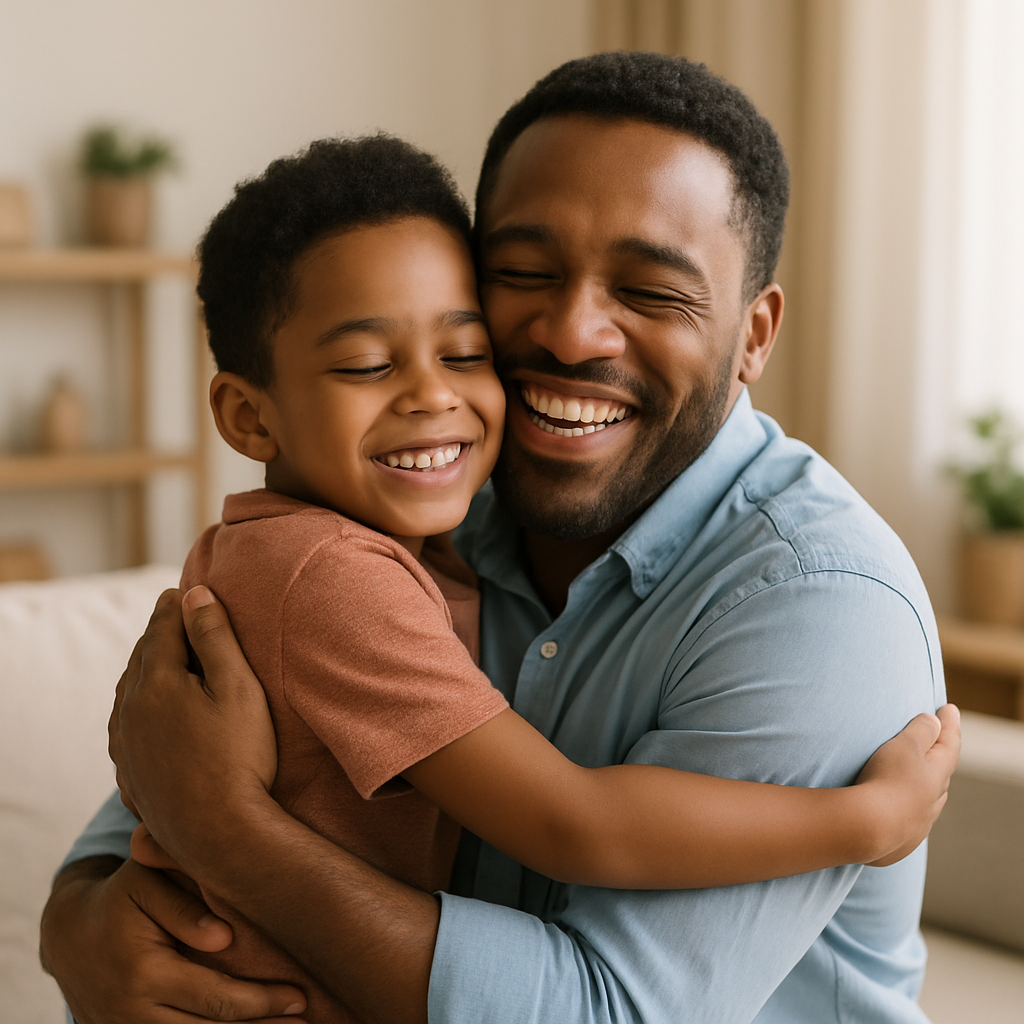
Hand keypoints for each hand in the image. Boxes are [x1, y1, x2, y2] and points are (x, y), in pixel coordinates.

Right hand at [40, 856, 306, 1022]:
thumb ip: (184, 907)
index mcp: (143, 973)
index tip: (301, 997)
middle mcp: (131, 1014)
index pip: (215, 998)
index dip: (261, 1002)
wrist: (68, 933)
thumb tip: (224, 938)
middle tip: (306, 1018)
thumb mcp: (146, 883)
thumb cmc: (122, 896)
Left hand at [109, 586, 277, 873]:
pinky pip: (126, 723)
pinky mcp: (129, 772)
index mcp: (156, 683)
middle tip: (173, 613)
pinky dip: (138, 702)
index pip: (164, 629)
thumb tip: (195, 594)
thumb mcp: (238, 688)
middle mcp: (130, 711)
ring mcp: (125, 745)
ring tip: (162, 654)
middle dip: (159, 632)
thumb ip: (215, 637)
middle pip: (141, 657)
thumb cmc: (240, 756)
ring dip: (145, 666)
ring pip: (128, 690)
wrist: (220, 833)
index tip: (183, 589)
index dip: (177, 605)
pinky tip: (149, 709)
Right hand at [856, 703, 960, 865]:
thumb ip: (921, 731)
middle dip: (939, 758)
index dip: (949, 725)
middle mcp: (933, 801)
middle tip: (937, 743)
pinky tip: (900, 812)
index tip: (949, 708)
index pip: (949, 745)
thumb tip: (935, 721)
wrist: (867, 829)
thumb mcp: (904, 746)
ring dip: (926, 787)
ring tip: (920, 779)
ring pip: (928, 801)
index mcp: (937, 775)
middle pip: (941, 775)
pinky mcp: (901, 842)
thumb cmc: (887, 780)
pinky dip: (908, 810)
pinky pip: (910, 821)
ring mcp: (919, 824)